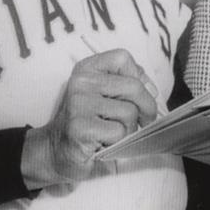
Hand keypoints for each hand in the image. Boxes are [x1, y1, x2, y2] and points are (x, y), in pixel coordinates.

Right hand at [22, 49, 156, 187]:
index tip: (141, 94)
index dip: (140, 76)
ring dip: (129, 129)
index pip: (122, 58)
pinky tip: (104, 143)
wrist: (56, 151)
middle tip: (143, 121)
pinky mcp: (81, 127)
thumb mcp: (105, 95)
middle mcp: (81, 82)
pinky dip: (118, 143)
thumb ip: (127, 84)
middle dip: (146, 108)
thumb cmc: (88, 123)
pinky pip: (119, 132)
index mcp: (87, 69)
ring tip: (113, 134)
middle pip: (134, 87)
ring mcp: (79, 103)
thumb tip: (152, 89)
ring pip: (129, 112)